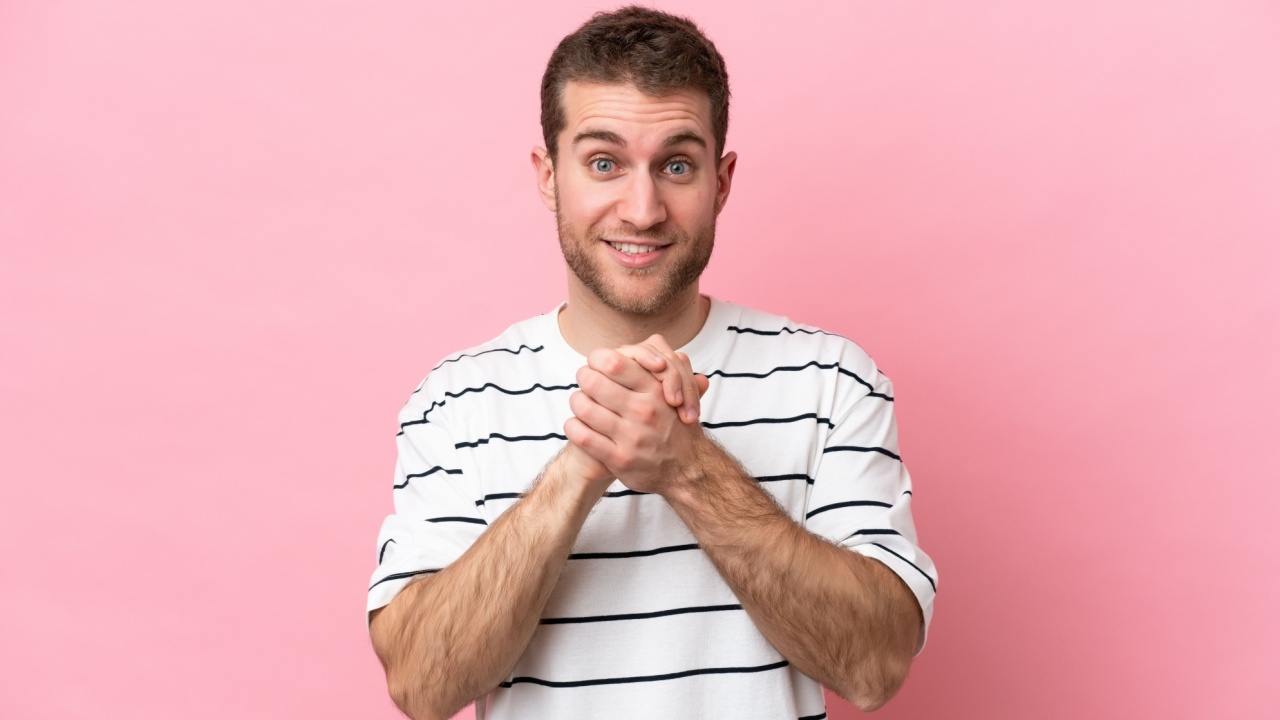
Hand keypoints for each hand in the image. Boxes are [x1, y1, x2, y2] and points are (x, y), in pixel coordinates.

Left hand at [565, 347, 708, 494]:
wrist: (688, 469)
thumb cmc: (676, 426)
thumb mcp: (678, 392)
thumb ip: (665, 368)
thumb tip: (655, 342)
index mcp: (655, 390)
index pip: (613, 361)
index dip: (597, 359)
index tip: (597, 365)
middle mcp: (643, 411)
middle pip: (593, 381)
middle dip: (584, 378)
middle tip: (585, 380)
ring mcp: (630, 436)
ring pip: (584, 407)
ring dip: (576, 402)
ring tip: (580, 402)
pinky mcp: (619, 459)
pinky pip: (582, 436)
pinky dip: (573, 427)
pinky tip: (576, 424)